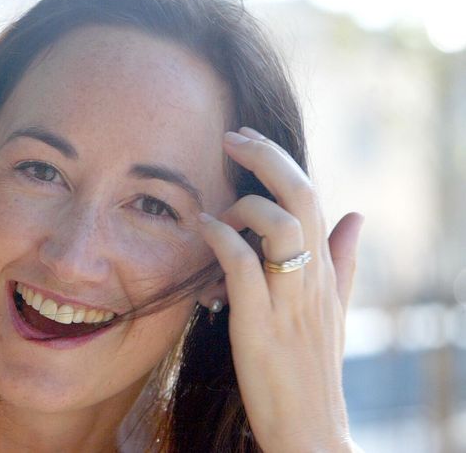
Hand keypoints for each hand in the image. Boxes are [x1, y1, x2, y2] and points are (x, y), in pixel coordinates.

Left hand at [196, 127, 363, 452]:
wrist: (310, 427)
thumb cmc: (313, 366)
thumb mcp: (333, 309)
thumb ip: (343, 262)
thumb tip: (357, 216)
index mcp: (325, 269)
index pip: (311, 195)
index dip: (279, 159)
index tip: (247, 138)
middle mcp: (312, 277)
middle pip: (301, 195)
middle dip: (265, 157)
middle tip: (230, 137)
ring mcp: (289, 300)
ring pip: (280, 224)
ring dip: (242, 205)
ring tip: (213, 215)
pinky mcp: (261, 325)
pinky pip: (245, 266)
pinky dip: (222, 238)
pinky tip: (203, 228)